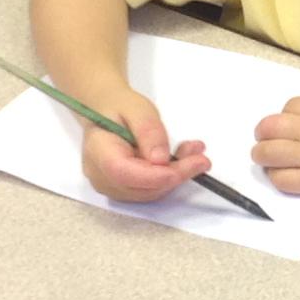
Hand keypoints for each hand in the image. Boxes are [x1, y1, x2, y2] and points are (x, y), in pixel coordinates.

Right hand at [79, 87, 209, 202]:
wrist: (108, 112)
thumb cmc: (119, 107)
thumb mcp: (137, 108)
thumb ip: (148, 131)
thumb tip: (160, 159)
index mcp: (98, 152)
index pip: (124, 173)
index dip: (155, 176)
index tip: (185, 167)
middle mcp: (102, 176)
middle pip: (141, 187)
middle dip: (176, 174)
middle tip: (201, 157)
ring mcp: (112, 186)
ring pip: (151, 192)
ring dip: (177, 175)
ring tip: (193, 151)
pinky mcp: (125, 189)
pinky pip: (152, 189)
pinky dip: (170, 176)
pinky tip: (181, 158)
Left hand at [251, 96, 299, 199]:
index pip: (287, 108)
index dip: (283, 117)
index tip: (286, 125)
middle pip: (270, 128)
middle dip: (263, 134)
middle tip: (264, 141)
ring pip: (268, 153)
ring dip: (262, 156)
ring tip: (265, 160)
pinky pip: (282, 180)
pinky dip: (276, 177)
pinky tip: (282, 176)